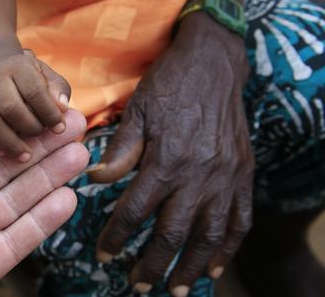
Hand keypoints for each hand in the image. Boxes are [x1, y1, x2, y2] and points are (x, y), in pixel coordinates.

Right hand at [0, 53, 70, 161]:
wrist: (0, 72)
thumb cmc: (32, 81)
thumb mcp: (49, 79)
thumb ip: (58, 91)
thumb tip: (61, 107)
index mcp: (19, 67)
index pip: (34, 91)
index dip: (48, 112)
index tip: (59, 128)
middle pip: (10, 107)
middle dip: (29, 127)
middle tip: (40, 137)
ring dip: (9, 142)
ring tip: (25, 156)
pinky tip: (3, 154)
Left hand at [0, 63, 87, 296]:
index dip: (4, 125)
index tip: (32, 104)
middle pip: (0, 170)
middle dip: (37, 146)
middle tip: (72, 121)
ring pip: (13, 203)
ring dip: (47, 177)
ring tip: (80, 152)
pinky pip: (12, 244)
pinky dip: (40, 223)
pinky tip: (67, 199)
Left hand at [91, 14, 254, 294]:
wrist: (213, 64)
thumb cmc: (169, 86)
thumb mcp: (137, 112)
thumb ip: (120, 150)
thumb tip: (96, 180)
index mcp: (166, 161)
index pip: (135, 211)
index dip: (117, 236)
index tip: (104, 255)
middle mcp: (198, 175)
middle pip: (174, 233)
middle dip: (154, 264)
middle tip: (138, 286)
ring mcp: (225, 177)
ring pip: (211, 234)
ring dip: (193, 266)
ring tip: (177, 288)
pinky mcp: (242, 174)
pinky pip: (240, 219)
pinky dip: (230, 247)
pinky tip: (217, 266)